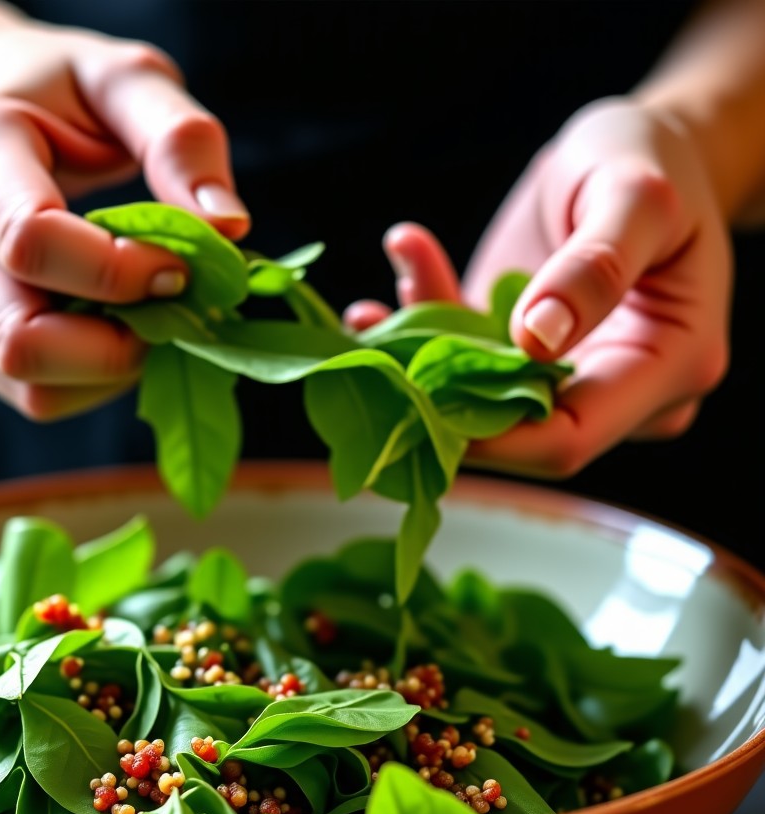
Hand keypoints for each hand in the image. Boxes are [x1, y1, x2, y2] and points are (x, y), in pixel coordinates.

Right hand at [0, 16, 248, 420]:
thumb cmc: (51, 94)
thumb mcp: (119, 80)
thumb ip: (178, 138)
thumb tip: (227, 228)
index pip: (35, 243)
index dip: (123, 274)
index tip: (182, 269)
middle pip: (21, 341)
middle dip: (119, 347)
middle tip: (171, 315)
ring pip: (28, 387)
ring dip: (109, 373)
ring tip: (143, 322)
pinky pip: (28, 395)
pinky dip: (88, 382)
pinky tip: (108, 332)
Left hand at [348, 98, 730, 477]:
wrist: (637, 151)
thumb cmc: (652, 161)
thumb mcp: (634, 194)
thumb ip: (594, 266)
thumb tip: (538, 339)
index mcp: (669, 366)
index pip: (571, 438)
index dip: (492, 438)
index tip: (420, 399)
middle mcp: (618, 393)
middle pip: (516, 433)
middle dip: (439, 399)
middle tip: (377, 351)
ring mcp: (565, 381)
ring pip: (475, 401)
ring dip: (415, 363)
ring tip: (368, 314)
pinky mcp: (519, 360)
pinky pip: (461, 366)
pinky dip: (419, 334)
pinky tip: (379, 302)